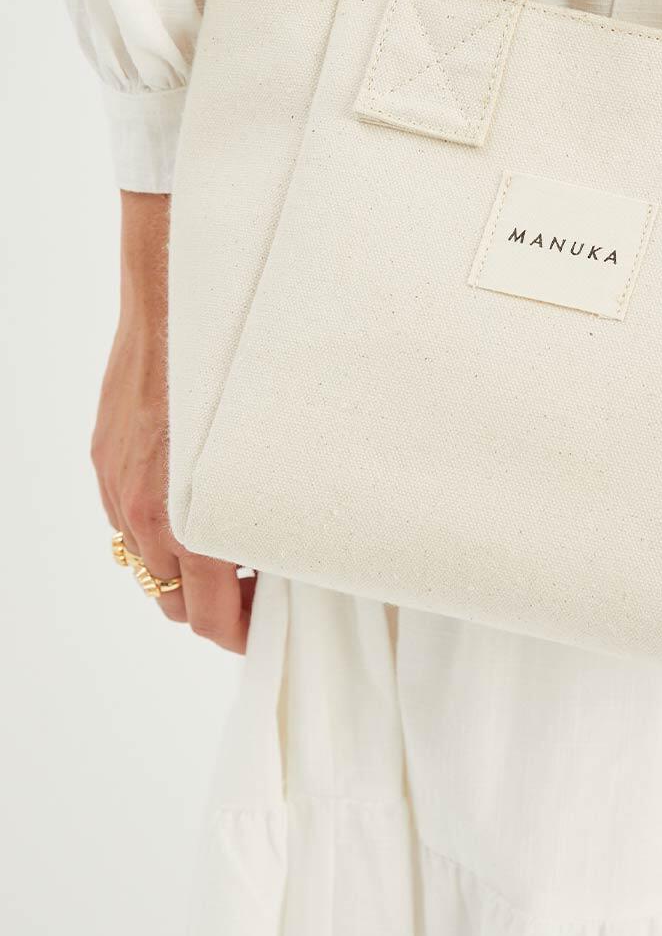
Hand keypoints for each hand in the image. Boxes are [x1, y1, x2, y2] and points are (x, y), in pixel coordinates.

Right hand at [92, 191, 254, 651]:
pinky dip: (158, 529)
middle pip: (173, 602)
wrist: (173, 302)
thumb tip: (283, 545)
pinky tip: (192, 508)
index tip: (264, 629)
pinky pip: (127, 520)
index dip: (239, 633)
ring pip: (146, 564)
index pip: (209, 616)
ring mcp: (119, 486)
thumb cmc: (229, 365)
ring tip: (230, 552)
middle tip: (255, 595)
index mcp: (189, 517)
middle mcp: (146, 511)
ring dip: (184, 571)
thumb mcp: (263, 445)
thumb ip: (259, 505)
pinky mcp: (105, 459)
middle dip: (213, 608)